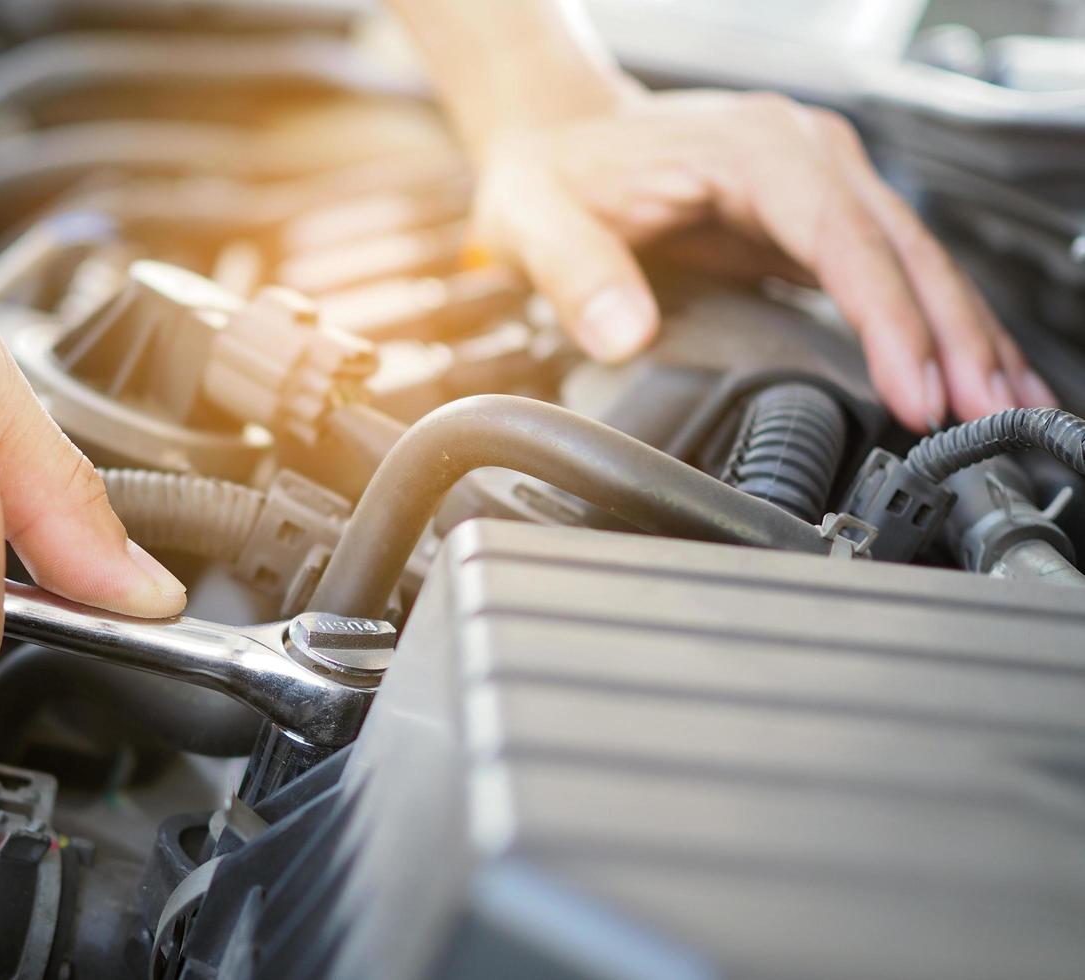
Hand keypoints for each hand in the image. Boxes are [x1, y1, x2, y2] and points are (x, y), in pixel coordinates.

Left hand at [473, 89, 1055, 430]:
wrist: (559, 143)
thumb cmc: (555, 177)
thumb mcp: (539, 221)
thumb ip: (579, 274)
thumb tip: (627, 330)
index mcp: (751, 148)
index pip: (843, 237)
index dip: (888, 319)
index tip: (915, 388)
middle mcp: (802, 155)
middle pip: (904, 249)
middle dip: (951, 339)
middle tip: (982, 418)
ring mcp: (819, 185)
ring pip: (916, 261)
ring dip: (963, 335)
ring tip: (1005, 406)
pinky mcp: (818, 220)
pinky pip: (893, 273)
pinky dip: (933, 325)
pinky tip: (965, 370)